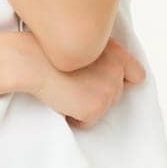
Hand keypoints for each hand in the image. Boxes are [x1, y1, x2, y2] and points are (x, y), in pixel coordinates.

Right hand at [27, 36, 147, 130]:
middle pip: (115, 96)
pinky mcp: (95, 109)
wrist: (30, 61)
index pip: (136, 75)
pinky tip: (61, 101)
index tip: (104, 84)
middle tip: (73, 84)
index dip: (122, 82)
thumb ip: (100, 57)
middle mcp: (117, 71)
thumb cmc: (46, 51)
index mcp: (115, 53)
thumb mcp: (80, 44)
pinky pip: (87, 122)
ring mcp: (108, 91)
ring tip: (65, 89)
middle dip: (96, 95)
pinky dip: (74, 117)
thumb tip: (109, 79)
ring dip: (84, 106)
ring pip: (102, 110)